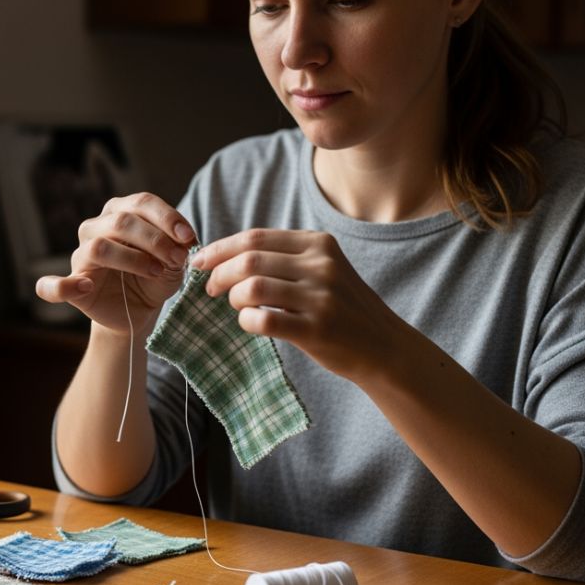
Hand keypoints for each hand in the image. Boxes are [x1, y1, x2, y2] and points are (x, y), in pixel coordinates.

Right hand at [35, 193, 197, 334]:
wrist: (138, 311)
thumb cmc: (154, 277)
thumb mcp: (173, 261)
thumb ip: (177, 248)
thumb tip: (183, 241)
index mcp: (120, 213)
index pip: (141, 202)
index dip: (167, 217)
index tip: (189, 237)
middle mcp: (96, 228)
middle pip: (121, 222)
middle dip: (155, 239)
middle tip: (178, 258)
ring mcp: (81, 256)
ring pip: (99, 247)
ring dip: (132, 259)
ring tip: (155, 271)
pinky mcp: (73, 287)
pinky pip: (53, 286)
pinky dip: (62, 285)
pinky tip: (86, 286)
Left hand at [191, 229, 402, 382]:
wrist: (384, 346)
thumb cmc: (343, 308)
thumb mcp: (324, 269)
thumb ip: (285, 258)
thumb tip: (226, 255)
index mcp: (319, 244)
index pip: (255, 238)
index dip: (220, 249)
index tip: (200, 262)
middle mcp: (322, 265)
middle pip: (249, 260)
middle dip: (219, 273)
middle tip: (211, 289)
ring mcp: (321, 297)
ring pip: (252, 287)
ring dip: (234, 298)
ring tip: (237, 307)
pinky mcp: (317, 329)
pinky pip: (263, 320)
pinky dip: (246, 321)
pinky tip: (250, 324)